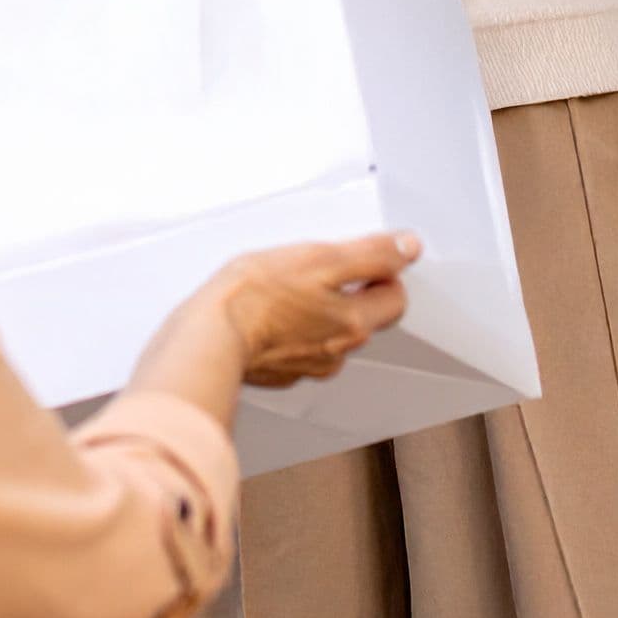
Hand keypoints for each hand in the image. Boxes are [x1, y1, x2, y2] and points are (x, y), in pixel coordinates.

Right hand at [207, 233, 418, 386]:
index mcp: (353, 324)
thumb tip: (407, 247)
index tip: (362, 257)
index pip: (395, 299)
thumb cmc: (256, 297)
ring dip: (316, 312)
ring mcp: (306, 365)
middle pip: (362, 318)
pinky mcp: (276, 370)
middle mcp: (336, 352)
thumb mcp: (319, 258)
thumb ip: (370, 254)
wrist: (210, 337)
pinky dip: (287, 330)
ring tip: (284, 288)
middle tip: (317, 269)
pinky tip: (266, 312)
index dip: (383, 272)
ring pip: (327, 333)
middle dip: (349, 292)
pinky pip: (295, 347)